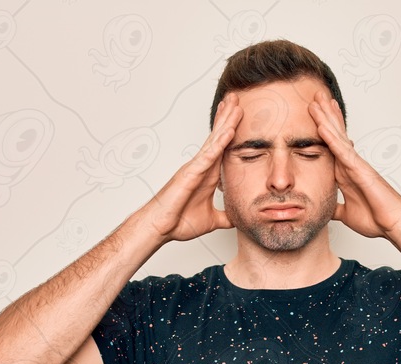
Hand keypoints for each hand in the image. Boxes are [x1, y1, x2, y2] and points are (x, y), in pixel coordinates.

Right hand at [140, 93, 243, 242]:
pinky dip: (219, 142)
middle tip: (238, 98)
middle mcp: (202, 167)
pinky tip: (229, 130)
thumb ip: (225, 216)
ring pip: (214, 140)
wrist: (161, 228)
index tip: (240, 115)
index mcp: (208, 175)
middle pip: (218, 137)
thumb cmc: (178, 222)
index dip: (230, 131)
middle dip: (228, 117)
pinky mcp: (190, 173)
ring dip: (226, 122)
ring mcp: (195, 168)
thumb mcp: (211, 219)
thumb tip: (238, 218)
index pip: (222, 148)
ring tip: (235, 104)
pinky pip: (208, 155)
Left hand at [308, 90, 400, 238]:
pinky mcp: (360, 170)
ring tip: (316, 101)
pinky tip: (322, 125)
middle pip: (335, 135)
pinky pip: (342, 151)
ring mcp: (356, 165)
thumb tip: (325, 209)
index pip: (332, 146)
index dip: (324, 130)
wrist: (392, 224)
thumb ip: (335, 208)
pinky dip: (331, 138)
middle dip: (325, 116)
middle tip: (315, 97)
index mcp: (346, 173)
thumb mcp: (347, 213)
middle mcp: (351, 165)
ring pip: (338, 137)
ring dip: (326, 118)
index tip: (315, 115)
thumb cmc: (376, 218)